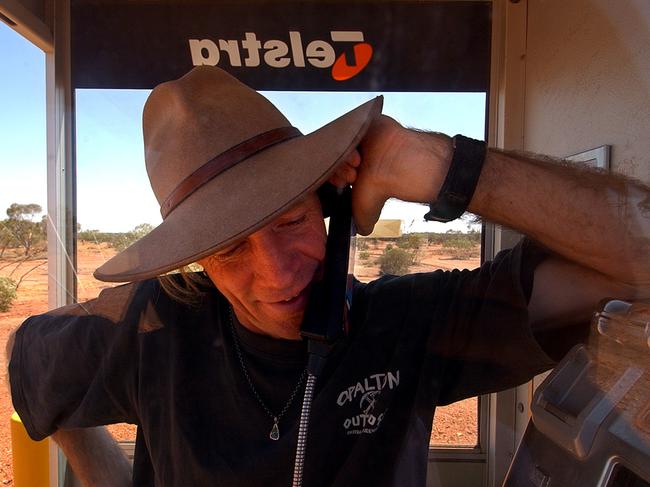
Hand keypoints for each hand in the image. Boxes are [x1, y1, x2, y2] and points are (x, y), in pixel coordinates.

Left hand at [329, 115, 452, 234]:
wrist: (402, 167)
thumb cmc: (387, 186)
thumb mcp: (366, 209)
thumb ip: (361, 219)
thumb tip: (362, 230)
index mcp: (350, 168)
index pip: (329, 168)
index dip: (332, 175)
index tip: (345, 183)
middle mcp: (354, 151)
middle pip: (332, 153)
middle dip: (339, 165)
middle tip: (353, 174)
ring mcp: (359, 134)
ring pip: (340, 140)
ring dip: (346, 153)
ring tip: (359, 164)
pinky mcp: (366, 120)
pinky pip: (349, 122)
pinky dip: (352, 134)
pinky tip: (359, 149)